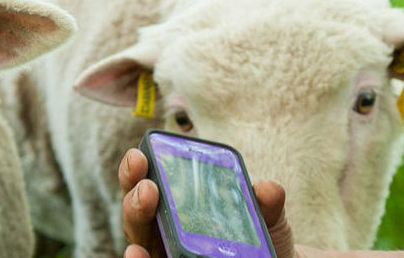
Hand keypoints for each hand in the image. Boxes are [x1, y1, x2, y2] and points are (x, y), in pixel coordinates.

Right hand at [119, 148, 301, 257]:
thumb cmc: (259, 240)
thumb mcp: (266, 218)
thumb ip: (267, 203)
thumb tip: (268, 189)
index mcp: (178, 208)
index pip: (149, 185)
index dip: (137, 171)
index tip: (139, 155)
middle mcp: (164, 231)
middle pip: (137, 213)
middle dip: (135, 195)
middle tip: (147, 185)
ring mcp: (164, 253)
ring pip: (139, 239)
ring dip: (136, 218)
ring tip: (144, 201)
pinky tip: (135, 253)